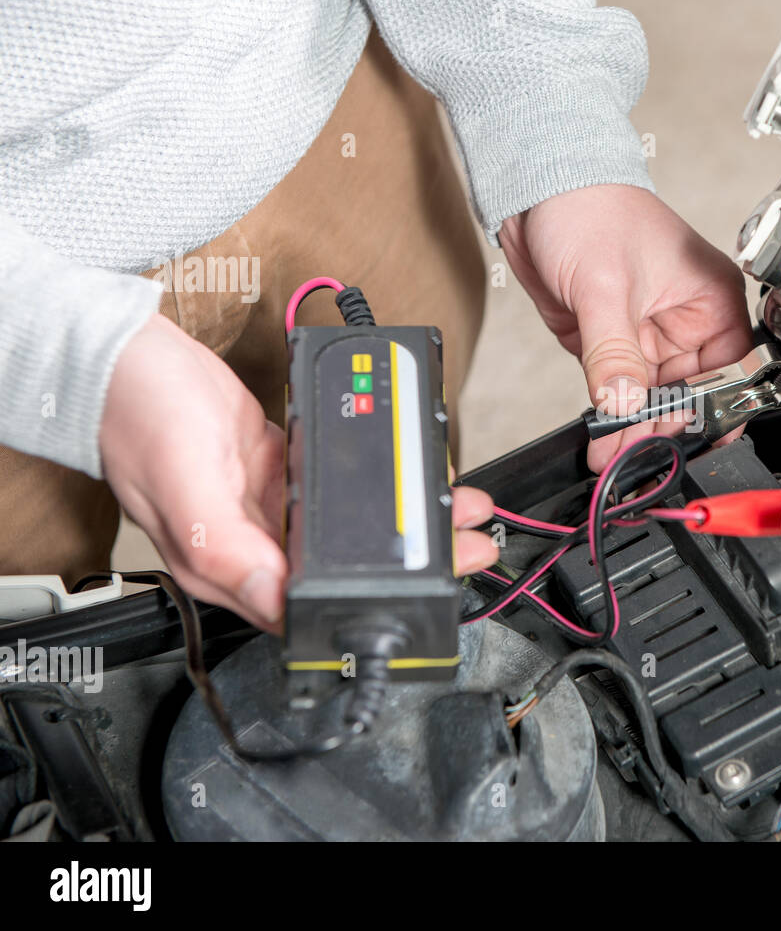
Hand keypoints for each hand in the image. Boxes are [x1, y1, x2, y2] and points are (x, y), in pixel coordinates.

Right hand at [100, 315, 497, 630]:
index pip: (310, 607)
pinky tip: (412, 476)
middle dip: (415, 561)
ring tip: (460, 509)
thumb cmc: (136, 419)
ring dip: (408, 522)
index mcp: (228, 567)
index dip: (373, 604)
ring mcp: (268, 506)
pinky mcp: (279, 469)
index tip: (432, 589)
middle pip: (346, 569)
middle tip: (470, 547)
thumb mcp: (185, 488)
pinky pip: (340, 488)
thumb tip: (278, 599)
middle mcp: (252, 544)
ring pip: (351, 530)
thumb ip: (228, 549)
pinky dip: (382, 485)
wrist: (125, 356)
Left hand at [499, 185, 750, 470]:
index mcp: (710, 298)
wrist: (537, 190)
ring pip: (649, 397)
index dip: (707, 404)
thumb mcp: (606, 287)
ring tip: (612, 453)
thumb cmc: (591, 208)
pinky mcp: (611, 341)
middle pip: (686, 392)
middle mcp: (684, 319)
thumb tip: (625, 405)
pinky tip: (601, 435)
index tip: (680, 432)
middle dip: (660, 425)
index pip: (729, 368)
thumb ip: (615, 354)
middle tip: (633, 451)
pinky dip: (609, 412)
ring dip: (631, 426)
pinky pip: (617, 388)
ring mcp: (646, 332)